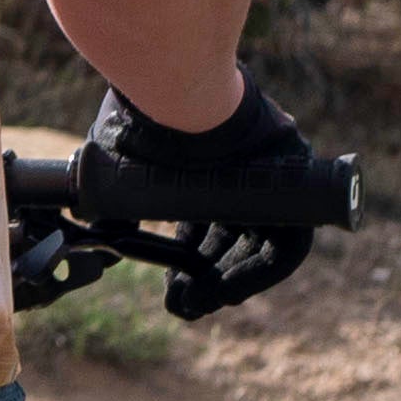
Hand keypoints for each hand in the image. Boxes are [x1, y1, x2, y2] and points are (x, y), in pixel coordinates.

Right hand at [89, 68, 315, 321]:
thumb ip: (121, 191)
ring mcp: (274, 177)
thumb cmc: (145, 118)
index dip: (189, 249)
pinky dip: (253, 276)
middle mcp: (246, 167)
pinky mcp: (298, 191)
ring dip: (224, 280)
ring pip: (256, 245)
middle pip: (232, 234)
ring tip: (193, 304)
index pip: (208, 212)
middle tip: (179, 300)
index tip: (171, 279)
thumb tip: (102, 224)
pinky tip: (222, 295)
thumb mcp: (124, 157)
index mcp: (211, 155)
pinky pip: (283, 248)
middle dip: (202, 273)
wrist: (183, 97)